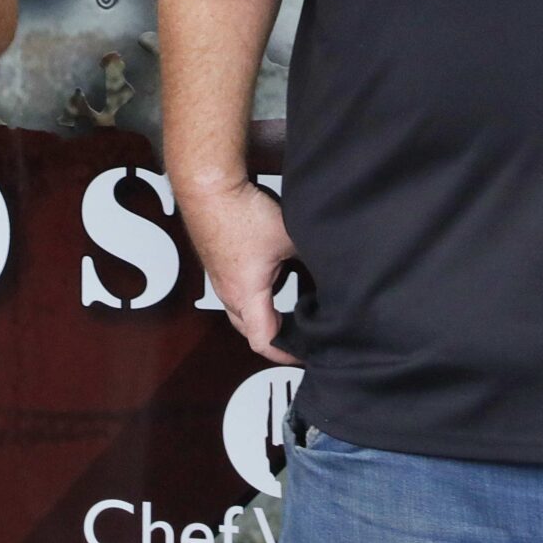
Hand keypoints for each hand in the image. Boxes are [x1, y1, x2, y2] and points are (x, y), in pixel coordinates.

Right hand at [179, 178, 299, 364]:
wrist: (209, 188)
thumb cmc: (242, 213)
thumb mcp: (290, 238)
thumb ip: (313, 258)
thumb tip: (333, 270)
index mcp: (246, 295)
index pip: (263, 341)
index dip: (284, 355)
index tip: (303, 354)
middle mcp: (228, 293)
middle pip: (250, 331)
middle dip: (274, 339)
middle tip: (299, 336)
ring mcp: (219, 279)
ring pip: (241, 312)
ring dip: (263, 316)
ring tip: (288, 312)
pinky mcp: (217, 264)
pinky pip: (235, 293)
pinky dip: (254, 298)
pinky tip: (271, 280)